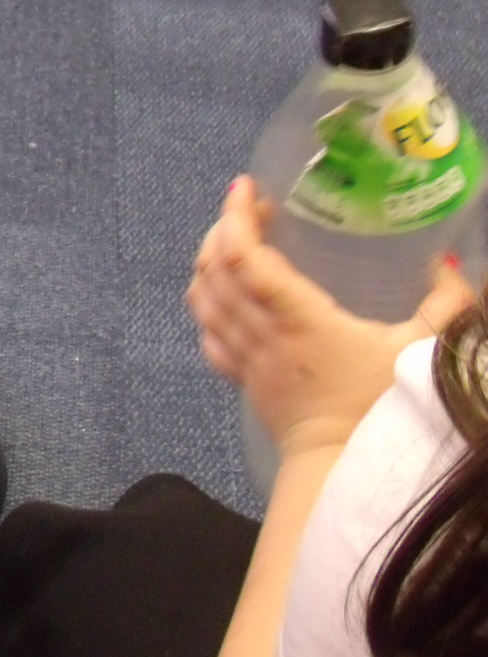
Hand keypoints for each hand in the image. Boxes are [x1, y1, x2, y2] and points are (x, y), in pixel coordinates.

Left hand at [188, 177, 475, 456]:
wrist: (342, 468)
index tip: (244, 188)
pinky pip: (206, 331)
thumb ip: (446, 307)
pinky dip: (207, 301)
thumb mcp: (421, 352)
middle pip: (215, 269)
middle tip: (250, 209)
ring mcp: (244, 357)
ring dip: (209, 260)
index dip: (236, 217)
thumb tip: (453, 268)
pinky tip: (225, 291)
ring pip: (203, 297)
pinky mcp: (240, 378)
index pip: (245, 258)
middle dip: (223, 228)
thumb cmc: (381, 409)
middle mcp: (259, 334)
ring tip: (234, 239)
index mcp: (297, 320)